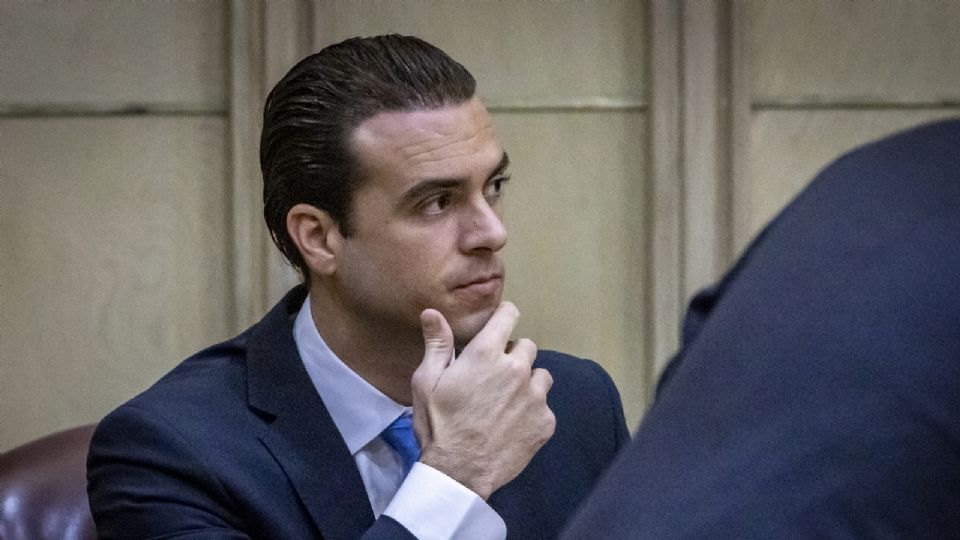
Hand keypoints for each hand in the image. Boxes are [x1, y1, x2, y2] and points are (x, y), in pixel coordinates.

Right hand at [411, 302, 555, 499]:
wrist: (459, 472)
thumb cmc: (439, 424)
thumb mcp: (427, 382)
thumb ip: (437, 344)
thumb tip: (432, 312)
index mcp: (486, 354)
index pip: (509, 315)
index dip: (504, 316)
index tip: (499, 326)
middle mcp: (516, 369)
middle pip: (526, 346)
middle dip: (512, 355)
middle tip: (494, 375)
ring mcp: (535, 396)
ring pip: (541, 375)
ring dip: (528, 382)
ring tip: (507, 400)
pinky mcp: (546, 422)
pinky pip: (545, 406)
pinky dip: (533, 411)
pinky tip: (513, 424)